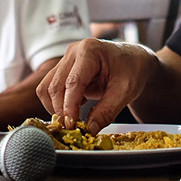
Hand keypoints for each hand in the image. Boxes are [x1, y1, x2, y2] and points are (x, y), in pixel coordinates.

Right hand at [36, 38, 157, 134]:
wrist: (134, 61)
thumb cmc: (132, 70)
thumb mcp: (125, 92)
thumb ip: (107, 111)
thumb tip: (89, 130)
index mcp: (90, 50)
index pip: (73, 82)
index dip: (69, 106)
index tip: (72, 125)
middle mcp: (73, 51)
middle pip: (55, 85)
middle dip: (61, 110)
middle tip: (73, 128)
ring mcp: (66, 59)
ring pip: (47, 87)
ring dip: (55, 107)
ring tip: (73, 118)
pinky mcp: (63, 68)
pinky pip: (50, 87)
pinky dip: (57, 102)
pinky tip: (75, 107)